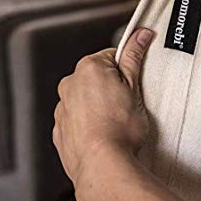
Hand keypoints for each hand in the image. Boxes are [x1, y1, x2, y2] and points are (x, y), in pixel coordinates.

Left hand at [53, 28, 153, 196]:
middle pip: (97, 78)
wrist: (102, 166)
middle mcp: (70, 85)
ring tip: (117, 124)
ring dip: (100, 107)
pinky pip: (78, 122)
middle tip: (129, 105)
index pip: (112, 57)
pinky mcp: (61, 132)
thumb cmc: (120, 129)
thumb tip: (139, 35)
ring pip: (86, 101)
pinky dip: (90, 125)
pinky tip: (105, 136)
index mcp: (88, 69)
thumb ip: (134, 58)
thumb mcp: (134, 88)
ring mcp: (62, 109)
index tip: (135, 83)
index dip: (128, 70)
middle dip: (113, 88)